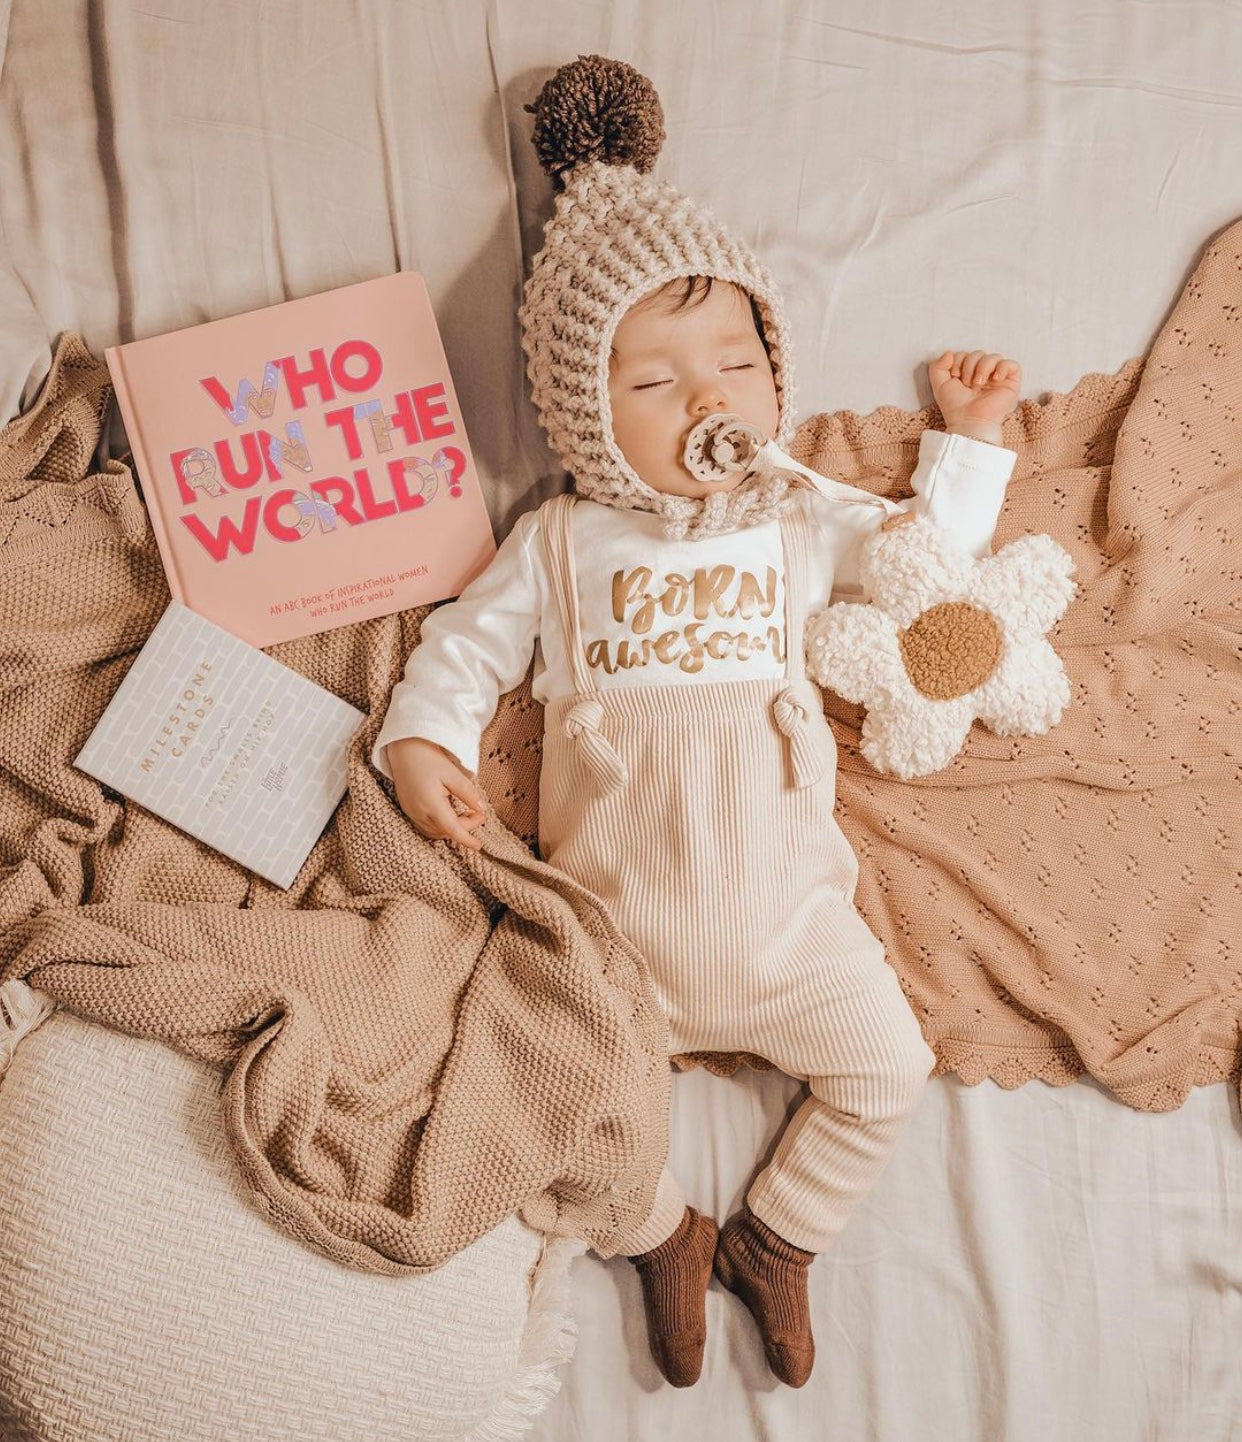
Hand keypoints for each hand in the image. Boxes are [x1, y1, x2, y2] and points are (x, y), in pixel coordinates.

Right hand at [385, 736, 487, 850]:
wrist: (402, 748)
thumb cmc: (427, 757)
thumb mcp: (452, 773)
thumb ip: (467, 793)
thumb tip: (481, 809)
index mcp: (431, 804)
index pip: (452, 829)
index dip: (466, 839)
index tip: (478, 846)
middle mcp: (419, 812)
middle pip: (445, 831)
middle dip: (464, 827)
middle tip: (479, 813)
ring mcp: (411, 812)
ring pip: (435, 831)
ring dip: (452, 828)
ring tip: (466, 813)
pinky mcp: (408, 809)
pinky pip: (426, 826)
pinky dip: (440, 825)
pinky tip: (450, 813)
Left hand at [929, 350, 1021, 428]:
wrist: (968, 421)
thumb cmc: (955, 407)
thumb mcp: (939, 385)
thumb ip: (937, 366)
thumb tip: (950, 352)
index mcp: (967, 374)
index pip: (965, 354)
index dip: (958, 361)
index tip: (955, 376)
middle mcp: (983, 374)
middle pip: (979, 353)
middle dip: (969, 365)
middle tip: (967, 383)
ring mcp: (997, 378)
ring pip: (994, 356)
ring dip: (983, 367)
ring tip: (978, 384)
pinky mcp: (1011, 383)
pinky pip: (1012, 365)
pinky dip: (1002, 368)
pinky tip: (995, 379)